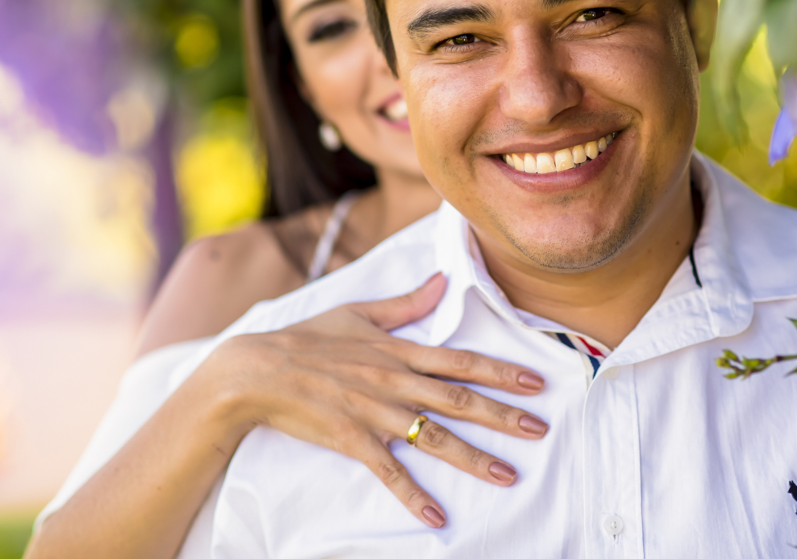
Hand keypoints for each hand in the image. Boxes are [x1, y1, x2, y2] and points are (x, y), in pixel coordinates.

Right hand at [204, 273, 547, 528]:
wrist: (257, 369)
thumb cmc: (308, 338)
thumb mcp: (359, 313)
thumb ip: (405, 304)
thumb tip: (442, 280)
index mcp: (398, 351)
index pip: (460, 361)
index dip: (501, 371)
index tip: (535, 382)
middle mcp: (394, 381)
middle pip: (459, 400)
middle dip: (503, 416)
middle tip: (540, 430)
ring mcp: (374, 412)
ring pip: (433, 437)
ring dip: (473, 457)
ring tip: (508, 475)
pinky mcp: (351, 439)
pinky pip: (389, 471)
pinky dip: (414, 495)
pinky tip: (438, 516)